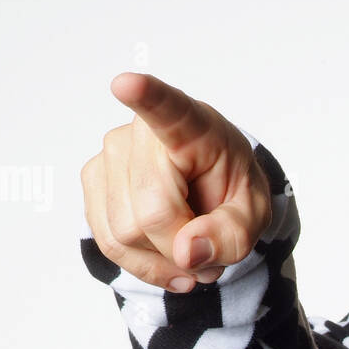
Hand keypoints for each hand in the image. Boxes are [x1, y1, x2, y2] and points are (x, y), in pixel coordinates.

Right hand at [81, 72, 273, 292]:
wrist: (211, 190)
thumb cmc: (231, 190)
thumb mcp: (254, 215)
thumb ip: (232, 234)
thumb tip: (185, 252)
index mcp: (195, 126)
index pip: (169, 110)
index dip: (147, 98)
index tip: (126, 84)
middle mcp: (142, 134)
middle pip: (151, 214)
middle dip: (181, 247)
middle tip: (207, 246)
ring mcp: (110, 155)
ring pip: (124, 236)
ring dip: (161, 260)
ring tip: (189, 249)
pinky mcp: (94, 182)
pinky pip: (108, 245)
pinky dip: (141, 264)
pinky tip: (165, 257)